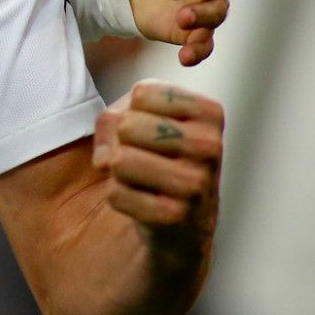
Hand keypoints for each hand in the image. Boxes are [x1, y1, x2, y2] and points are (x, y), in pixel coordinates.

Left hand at [92, 80, 221, 248]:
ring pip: (119, 160)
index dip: (131, 110)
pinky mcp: (175, 215)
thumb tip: (105, 158)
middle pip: (127, 125)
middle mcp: (208, 145)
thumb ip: (116, 116)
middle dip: (121, 142)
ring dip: (118, 171)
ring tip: (141, 179)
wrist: (186, 221)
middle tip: (142, 157)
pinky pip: (116, 193)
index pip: (142, 93)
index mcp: (209, 113)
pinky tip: (143, 201)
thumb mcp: (145, 120)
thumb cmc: (162, 157)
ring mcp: (195, 182)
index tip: (151, 130)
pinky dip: (118, 197)